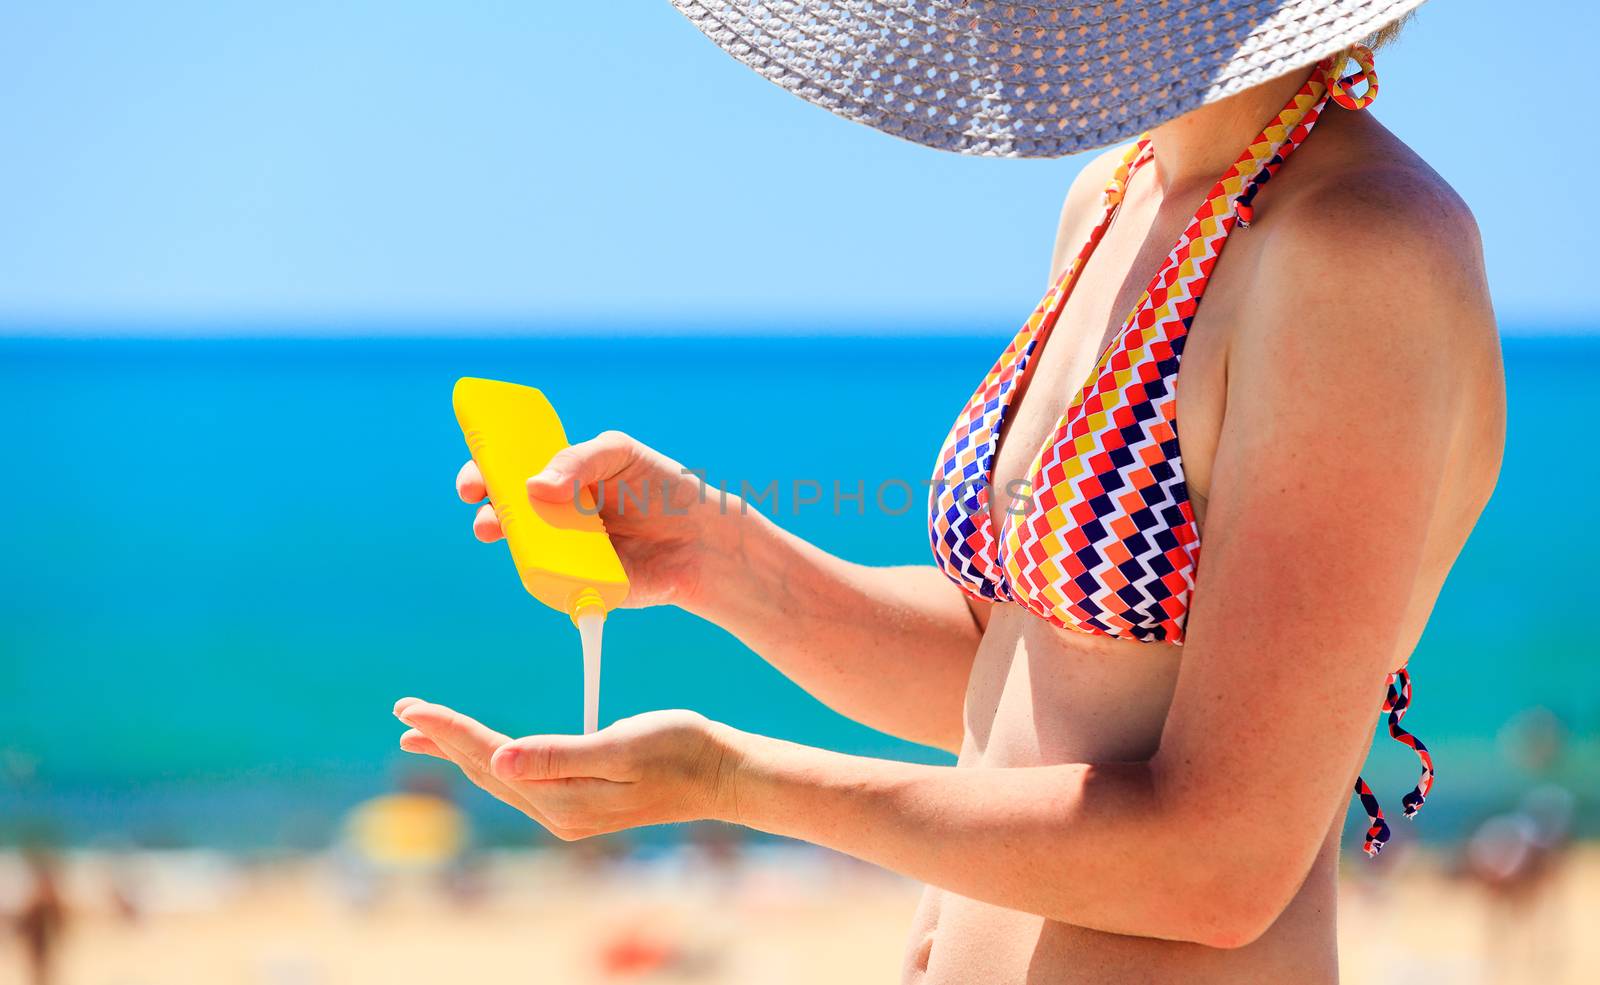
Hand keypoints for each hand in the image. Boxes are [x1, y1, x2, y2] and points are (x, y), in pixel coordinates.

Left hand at [393, 697, 740, 839]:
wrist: (723, 774)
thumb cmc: (681, 749)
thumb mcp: (622, 745)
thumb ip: (560, 755)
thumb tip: (500, 760)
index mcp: (563, 799)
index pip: (491, 756)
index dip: (448, 729)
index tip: (410, 707)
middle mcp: (558, 813)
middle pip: (486, 769)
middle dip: (443, 738)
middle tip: (403, 712)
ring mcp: (569, 813)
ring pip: (500, 776)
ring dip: (461, 750)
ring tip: (424, 731)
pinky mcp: (581, 804)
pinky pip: (520, 780)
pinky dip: (492, 758)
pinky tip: (484, 750)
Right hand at [455, 431, 734, 609]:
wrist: (700, 536)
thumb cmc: (660, 487)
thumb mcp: (619, 454)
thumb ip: (579, 460)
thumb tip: (535, 486)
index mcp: (557, 479)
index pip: (507, 473)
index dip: (483, 475)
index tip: (473, 481)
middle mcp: (553, 516)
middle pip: (504, 515)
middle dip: (488, 513)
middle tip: (489, 514)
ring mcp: (563, 552)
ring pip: (523, 550)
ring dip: (513, 546)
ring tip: (516, 536)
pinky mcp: (579, 584)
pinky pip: (552, 583)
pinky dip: (547, 575)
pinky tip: (558, 566)